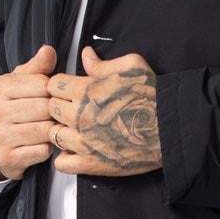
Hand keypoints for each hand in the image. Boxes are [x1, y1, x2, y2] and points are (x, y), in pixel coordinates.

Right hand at [0, 45, 57, 179]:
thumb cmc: (13, 110)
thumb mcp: (20, 84)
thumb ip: (36, 68)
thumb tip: (48, 51)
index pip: (41, 84)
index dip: (53, 91)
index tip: (53, 97)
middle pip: (44, 108)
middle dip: (55, 112)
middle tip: (56, 115)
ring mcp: (0, 135)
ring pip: (44, 130)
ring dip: (53, 130)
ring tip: (51, 128)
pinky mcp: (8, 157)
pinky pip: (42, 150)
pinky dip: (48, 148)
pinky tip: (43, 143)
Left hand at [46, 46, 161, 175]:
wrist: (168, 129)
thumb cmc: (152, 96)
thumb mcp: (131, 66)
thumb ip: (102, 62)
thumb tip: (85, 55)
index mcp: (85, 90)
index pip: (53, 85)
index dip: (61, 87)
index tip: (71, 91)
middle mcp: (79, 116)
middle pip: (51, 109)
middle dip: (60, 107)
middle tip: (75, 110)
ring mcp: (83, 142)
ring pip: (53, 135)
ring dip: (63, 132)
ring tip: (77, 131)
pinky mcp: (90, 163)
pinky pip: (61, 163)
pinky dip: (66, 158)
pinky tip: (78, 150)